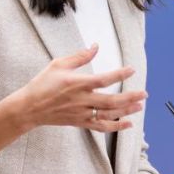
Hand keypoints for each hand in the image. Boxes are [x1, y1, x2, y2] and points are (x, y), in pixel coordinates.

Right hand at [14, 44, 146, 132]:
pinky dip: (115, 126)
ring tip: (140, 106)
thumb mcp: (59, 64)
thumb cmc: (42, 83)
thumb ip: (80, 56)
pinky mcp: (80, 122)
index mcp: (78, 84)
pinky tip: (128, 124)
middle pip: (111, 101)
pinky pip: (100, 126)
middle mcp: (82, 100)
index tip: (132, 69)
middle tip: (144, 94)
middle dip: (130, 97)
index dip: (120, 74)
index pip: (104, 79)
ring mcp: (82, 113)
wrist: (29, 108)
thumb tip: (96, 46)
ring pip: (108, 115)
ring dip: (126, 111)